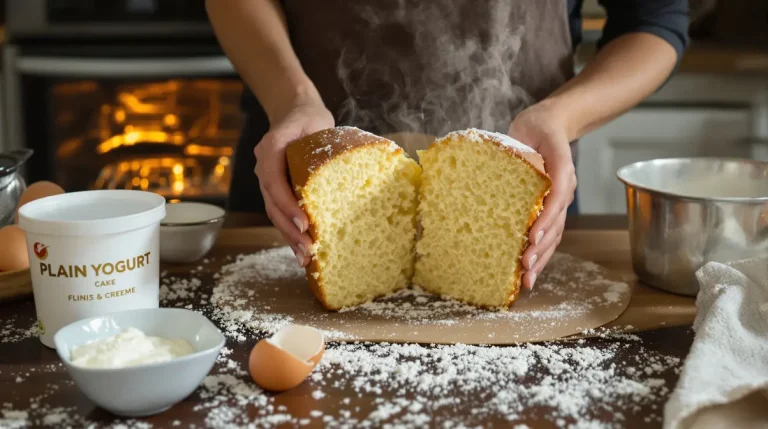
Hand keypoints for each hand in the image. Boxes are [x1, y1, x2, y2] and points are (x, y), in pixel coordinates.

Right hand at [254, 99, 333, 266]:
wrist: (294, 113)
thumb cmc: (308, 119)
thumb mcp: (316, 122)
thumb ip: (323, 142)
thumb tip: (352, 165)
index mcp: (269, 149)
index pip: (274, 181)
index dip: (287, 204)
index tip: (305, 223)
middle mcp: (264, 167)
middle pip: (273, 204)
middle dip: (290, 229)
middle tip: (308, 249)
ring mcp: (268, 181)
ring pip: (275, 213)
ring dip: (290, 237)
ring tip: (305, 257)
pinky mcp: (277, 190)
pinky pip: (281, 213)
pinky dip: (291, 232)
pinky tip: (302, 251)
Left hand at [507, 102, 576, 289]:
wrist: (548, 126)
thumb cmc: (538, 128)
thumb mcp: (533, 129)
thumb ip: (528, 148)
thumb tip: (516, 166)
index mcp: (562, 171)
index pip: (557, 197)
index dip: (545, 218)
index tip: (531, 237)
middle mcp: (564, 190)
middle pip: (556, 224)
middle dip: (541, 248)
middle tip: (525, 267)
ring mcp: (558, 201)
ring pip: (554, 235)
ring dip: (542, 258)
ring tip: (527, 278)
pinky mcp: (549, 208)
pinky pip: (548, 234)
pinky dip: (539, 254)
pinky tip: (528, 272)